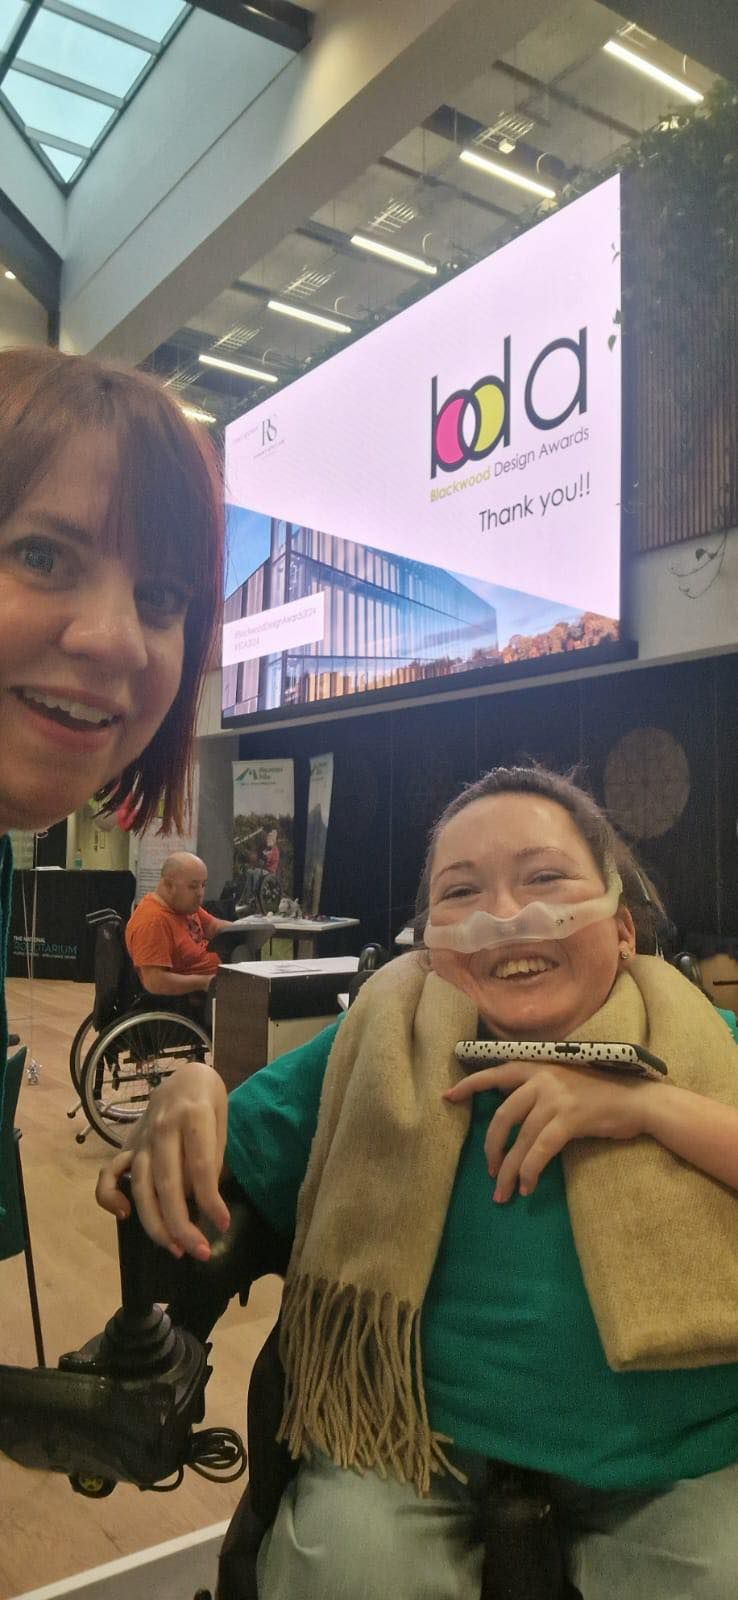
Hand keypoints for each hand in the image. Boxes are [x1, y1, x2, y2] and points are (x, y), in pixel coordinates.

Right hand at [95, 1061, 229, 1258]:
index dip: (210, 1200)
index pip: (200, 1166)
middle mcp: (162, 1128)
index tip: (222, 1225)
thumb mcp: (221, 1119)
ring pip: (141, 1186)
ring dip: (155, 1223)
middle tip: (199, 1252)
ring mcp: (141, 1139)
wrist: (184, 1076)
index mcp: (193, 1115)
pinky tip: (124, 1215)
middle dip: (182, 1224)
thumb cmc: (208, 1101)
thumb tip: (204, 1197)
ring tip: (174, 1249)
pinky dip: (109, 1197)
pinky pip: (109, 1174)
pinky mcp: (127, 1146)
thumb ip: (213, 1155)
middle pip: (168, 1183)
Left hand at [444, 1060, 658, 1201]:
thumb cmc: (601, 1095)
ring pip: (520, 1139)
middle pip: (502, 1116)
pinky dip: (531, 1171)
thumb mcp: (564, 1083)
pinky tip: (528, 1187)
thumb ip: (538, 1093)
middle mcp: (543, 1078)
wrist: (637, 1101)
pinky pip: (540, 1150)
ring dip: (509, 1170)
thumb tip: (510, 1117)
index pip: (495, 1073)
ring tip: (504, 1192)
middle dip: (492, 1148)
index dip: (470, 1085)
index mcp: (538, 1068)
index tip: (447, 1097)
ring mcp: (556, 1098)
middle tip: (490, 1171)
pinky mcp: (570, 1118)